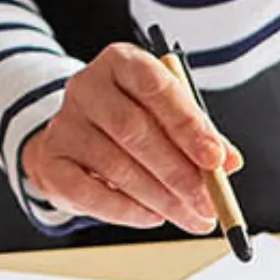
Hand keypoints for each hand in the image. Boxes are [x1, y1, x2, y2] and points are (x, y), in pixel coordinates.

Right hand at [18, 46, 240, 231]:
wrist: (77, 141)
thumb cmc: (133, 122)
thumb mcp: (169, 116)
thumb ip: (200, 135)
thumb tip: (228, 162)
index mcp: (121, 62)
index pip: (154, 86)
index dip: (187, 123)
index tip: (215, 159)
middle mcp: (87, 86)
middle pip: (133, 128)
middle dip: (178, 172)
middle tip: (208, 202)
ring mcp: (64, 122)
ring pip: (115, 165)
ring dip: (160, 197)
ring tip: (190, 216)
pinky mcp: (51, 159)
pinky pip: (88, 191)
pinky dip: (126, 210)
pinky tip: (152, 216)